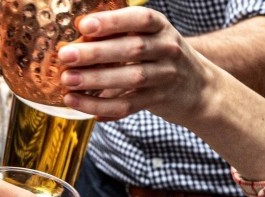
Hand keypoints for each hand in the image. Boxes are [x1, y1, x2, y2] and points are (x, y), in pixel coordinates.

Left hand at [58, 7, 211, 124]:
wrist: (198, 88)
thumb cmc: (160, 57)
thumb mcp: (150, 38)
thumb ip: (121, 37)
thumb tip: (77, 41)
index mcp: (161, 27)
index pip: (139, 20)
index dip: (112, 22)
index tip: (84, 26)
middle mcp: (167, 49)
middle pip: (131, 49)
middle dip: (96, 53)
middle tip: (66, 56)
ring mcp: (165, 76)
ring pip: (130, 79)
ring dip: (96, 81)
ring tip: (68, 82)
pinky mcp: (158, 101)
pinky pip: (128, 106)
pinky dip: (103, 107)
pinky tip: (80, 105)